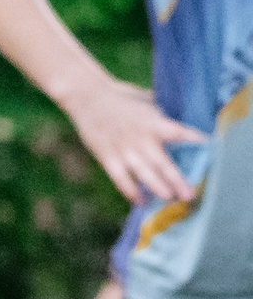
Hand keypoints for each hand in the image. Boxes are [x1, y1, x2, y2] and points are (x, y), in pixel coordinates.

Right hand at [62, 76, 202, 204]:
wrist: (89, 98)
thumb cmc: (121, 98)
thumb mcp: (146, 101)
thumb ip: (160, 117)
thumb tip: (176, 127)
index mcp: (154, 121)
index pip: (180, 133)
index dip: (194, 141)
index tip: (208, 149)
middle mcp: (141, 139)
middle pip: (164, 164)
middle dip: (177, 181)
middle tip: (189, 195)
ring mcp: (124, 150)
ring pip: (145, 175)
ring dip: (158, 189)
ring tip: (170, 199)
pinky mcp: (108, 158)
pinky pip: (122, 180)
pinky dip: (132, 192)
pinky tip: (141, 201)